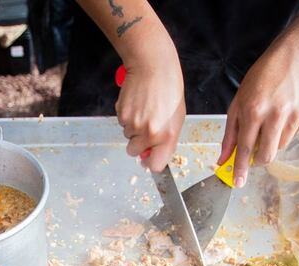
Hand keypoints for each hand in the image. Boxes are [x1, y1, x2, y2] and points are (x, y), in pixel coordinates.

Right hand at [116, 52, 184, 172]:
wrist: (153, 66)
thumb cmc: (169, 88)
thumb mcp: (177, 117)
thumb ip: (166, 139)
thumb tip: (152, 154)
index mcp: (167, 135)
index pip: (155, 165)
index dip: (150, 162)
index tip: (149, 157)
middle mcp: (149, 133)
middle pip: (134, 152)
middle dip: (138, 143)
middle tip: (146, 125)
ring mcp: (134, 124)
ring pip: (127, 136)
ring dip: (133, 127)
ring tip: (143, 109)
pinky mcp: (122, 114)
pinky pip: (122, 123)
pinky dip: (127, 116)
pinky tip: (136, 103)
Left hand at [218, 42, 298, 187]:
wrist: (294, 58)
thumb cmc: (261, 78)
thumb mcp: (238, 102)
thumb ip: (230, 133)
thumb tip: (223, 159)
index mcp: (254, 110)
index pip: (246, 148)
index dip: (241, 168)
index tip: (238, 183)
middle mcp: (276, 115)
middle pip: (267, 156)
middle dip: (258, 160)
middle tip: (254, 151)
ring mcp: (294, 115)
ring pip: (280, 147)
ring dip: (271, 143)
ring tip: (269, 122)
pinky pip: (292, 136)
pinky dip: (284, 132)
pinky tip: (283, 114)